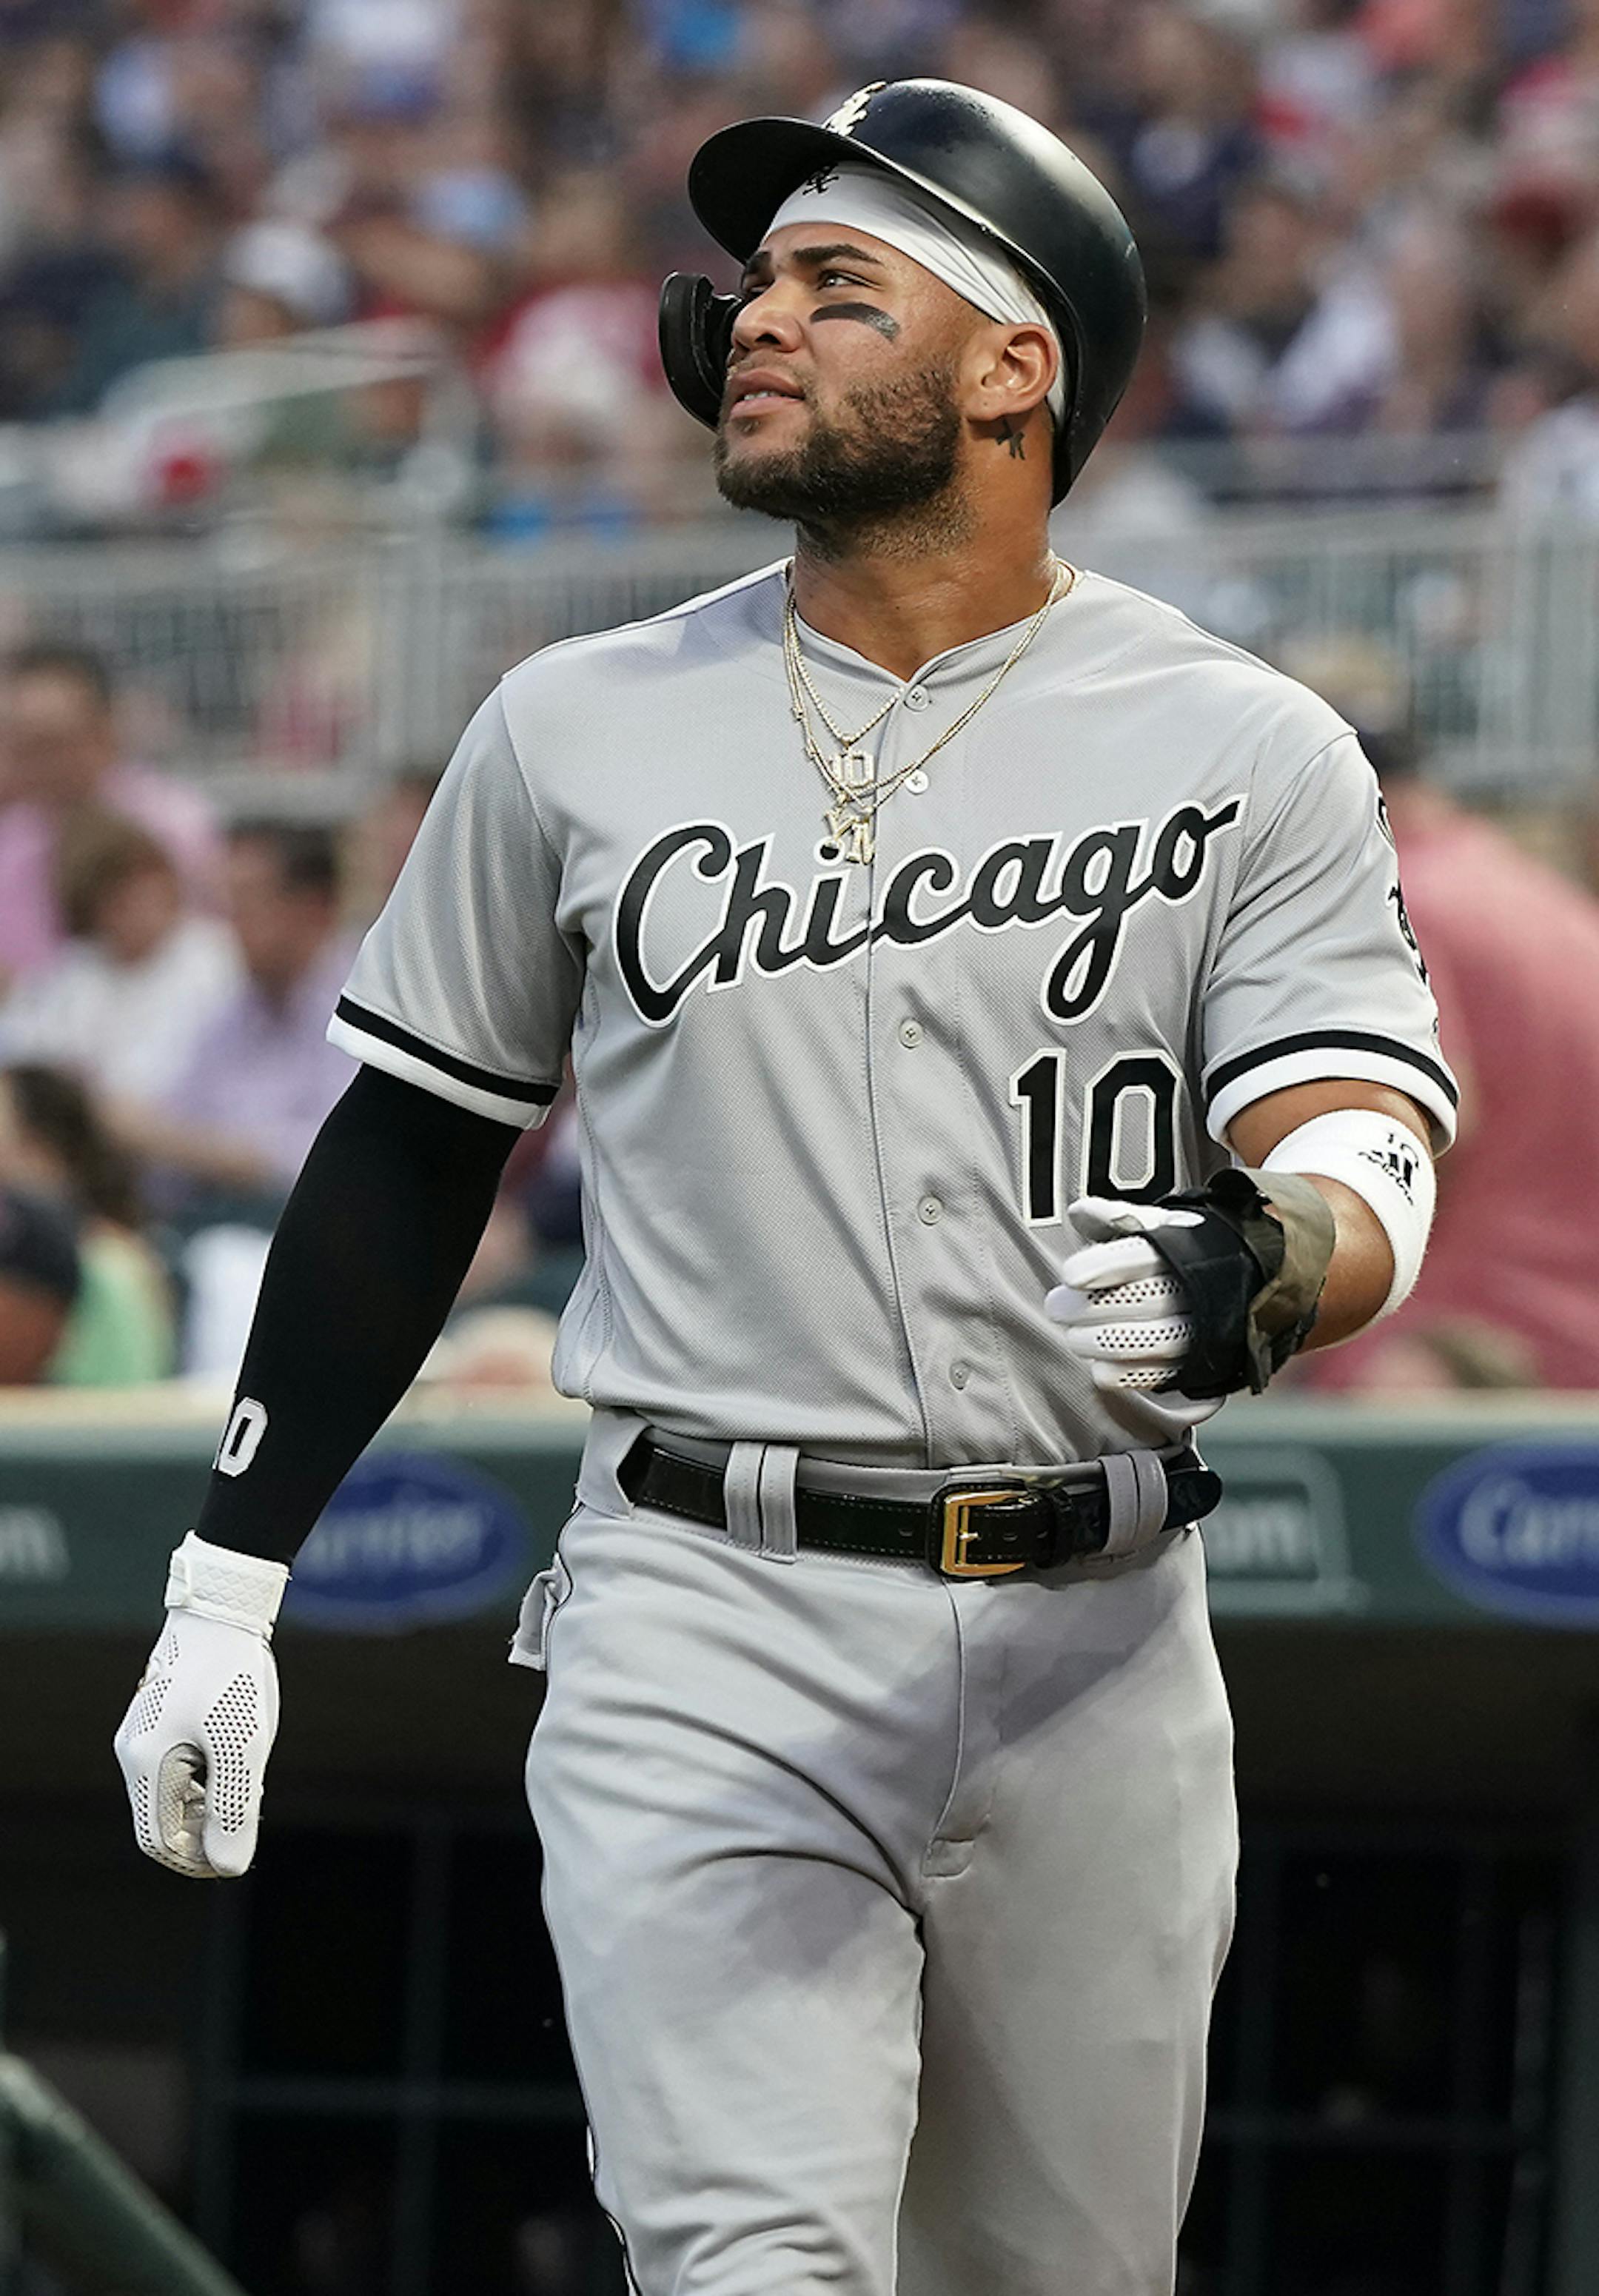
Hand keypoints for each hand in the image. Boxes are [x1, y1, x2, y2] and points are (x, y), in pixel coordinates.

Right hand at [114, 1533, 288, 1879]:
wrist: (223, 1607)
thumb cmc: (232, 1674)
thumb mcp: (244, 1745)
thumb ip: (235, 1808)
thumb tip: (229, 1865)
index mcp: (145, 1763)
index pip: (159, 1840)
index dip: (197, 1859)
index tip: (238, 1850)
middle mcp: (134, 1750)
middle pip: (164, 1818)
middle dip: (207, 1827)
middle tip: (252, 1811)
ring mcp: (144, 1731)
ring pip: (173, 1790)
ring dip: (210, 1799)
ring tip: (250, 1776)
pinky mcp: (160, 1713)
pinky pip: (179, 1763)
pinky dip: (208, 1772)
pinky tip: (239, 1751)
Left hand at [1045, 1196, 1224, 1440]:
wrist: (1243, 1280)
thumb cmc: (1180, 1249)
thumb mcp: (1155, 1224)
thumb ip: (1115, 1218)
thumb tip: (1079, 1211)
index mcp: (1177, 1247)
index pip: (1140, 1255)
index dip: (1103, 1265)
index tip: (1070, 1274)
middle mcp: (1191, 1287)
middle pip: (1142, 1299)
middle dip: (1092, 1308)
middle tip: (1056, 1307)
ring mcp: (1198, 1326)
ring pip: (1152, 1339)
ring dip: (1104, 1343)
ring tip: (1073, 1337)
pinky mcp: (1196, 1361)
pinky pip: (1162, 1374)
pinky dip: (1127, 1375)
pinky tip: (1099, 1370)